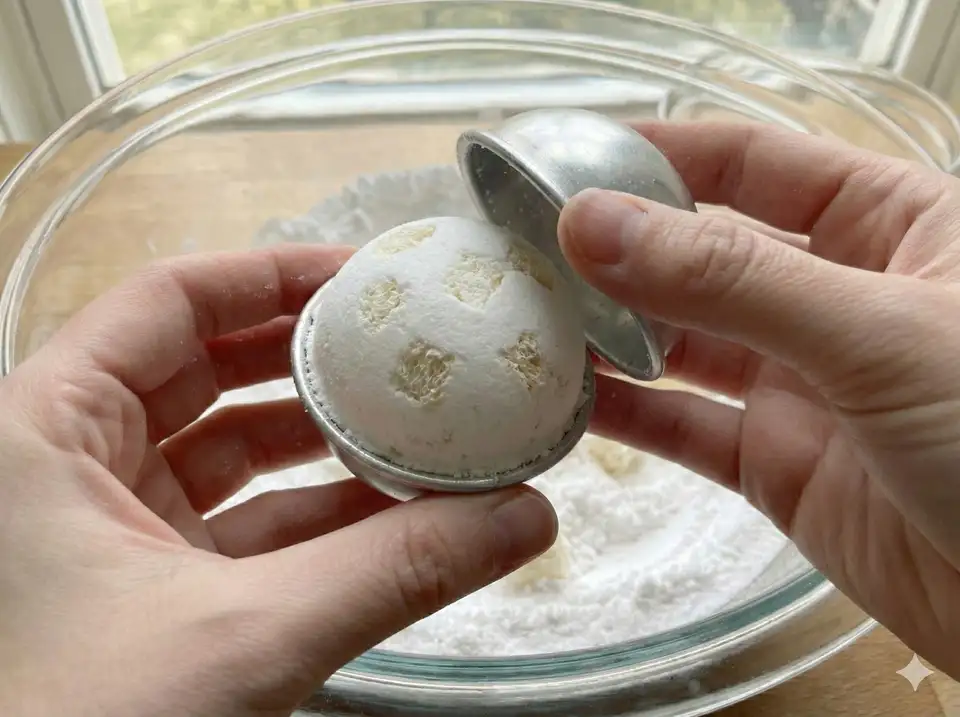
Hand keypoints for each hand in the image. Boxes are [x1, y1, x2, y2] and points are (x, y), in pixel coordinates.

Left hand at [0, 245, 555, 715]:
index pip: (169, 301)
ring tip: (423, 430)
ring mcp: (112, 529)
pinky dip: (319, 521)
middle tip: (406, 345)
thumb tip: (522, 518)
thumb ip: (393, 572)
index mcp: (44, 429)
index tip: (365, 277)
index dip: (271, 276)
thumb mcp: (243, 636)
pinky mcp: (150, 589)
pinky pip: (246, 528)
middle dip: (313, 359)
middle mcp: (70, 464)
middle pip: (208, 369)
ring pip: (234, 454)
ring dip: (328, 447)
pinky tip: (398, 516)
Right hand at [558, 121, 959, 678]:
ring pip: (683, 343)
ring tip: (527, 320)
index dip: (661, 154)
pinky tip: (567, 401)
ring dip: (610, 333)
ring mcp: (803, 384)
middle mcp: (838, 297)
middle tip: (523, 248)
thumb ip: (730, 280)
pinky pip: (685, 427)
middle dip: (617, 249)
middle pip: (702, 254)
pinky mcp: (778, 463)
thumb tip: (596, 225)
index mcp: (890, 226)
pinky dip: (627, 416)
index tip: (567, 159)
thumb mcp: (877, 333)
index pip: (753, 162)